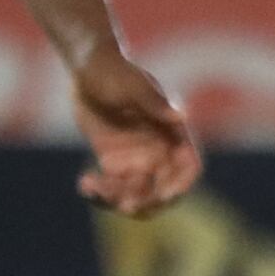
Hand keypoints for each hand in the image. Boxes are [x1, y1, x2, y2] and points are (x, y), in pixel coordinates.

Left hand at [72, 48, 201, 215]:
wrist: (88, 70)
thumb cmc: (114, 72)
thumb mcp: (133, 86)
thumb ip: (155, 103)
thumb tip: (182, 116)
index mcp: (172, 132)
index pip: (189, 165)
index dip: (182, 183)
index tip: (164, 195)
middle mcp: (160, 150)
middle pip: (164, 188)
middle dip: (147, 200)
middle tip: (123, 205)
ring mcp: (137, 159)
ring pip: (137, 194)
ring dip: (119, 199)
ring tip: (94, 187)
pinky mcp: (114, 162)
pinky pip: (113, 188)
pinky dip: (100, 193)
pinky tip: (85, 183)